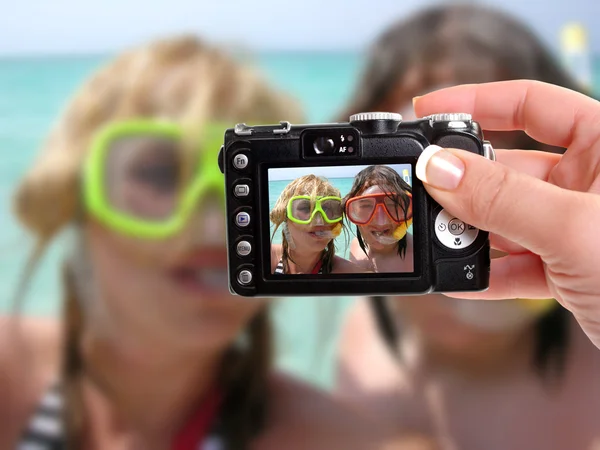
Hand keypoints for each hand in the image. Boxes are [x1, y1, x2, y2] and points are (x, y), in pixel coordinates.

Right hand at [413, 80, 599, 348]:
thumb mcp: (577, 228)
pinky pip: (513, 262)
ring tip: (441, 243)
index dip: (477, 101)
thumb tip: (440, 170)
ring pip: (505, 218)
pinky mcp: (566, 269)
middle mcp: (589, 182)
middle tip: (426, 191)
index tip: (428, 109)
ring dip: (470, 232)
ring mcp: (575, 227)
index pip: (532, 103)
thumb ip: (502, 197)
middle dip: (464, 182)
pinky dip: (485, 273)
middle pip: (508, 166)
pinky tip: (461, 280)